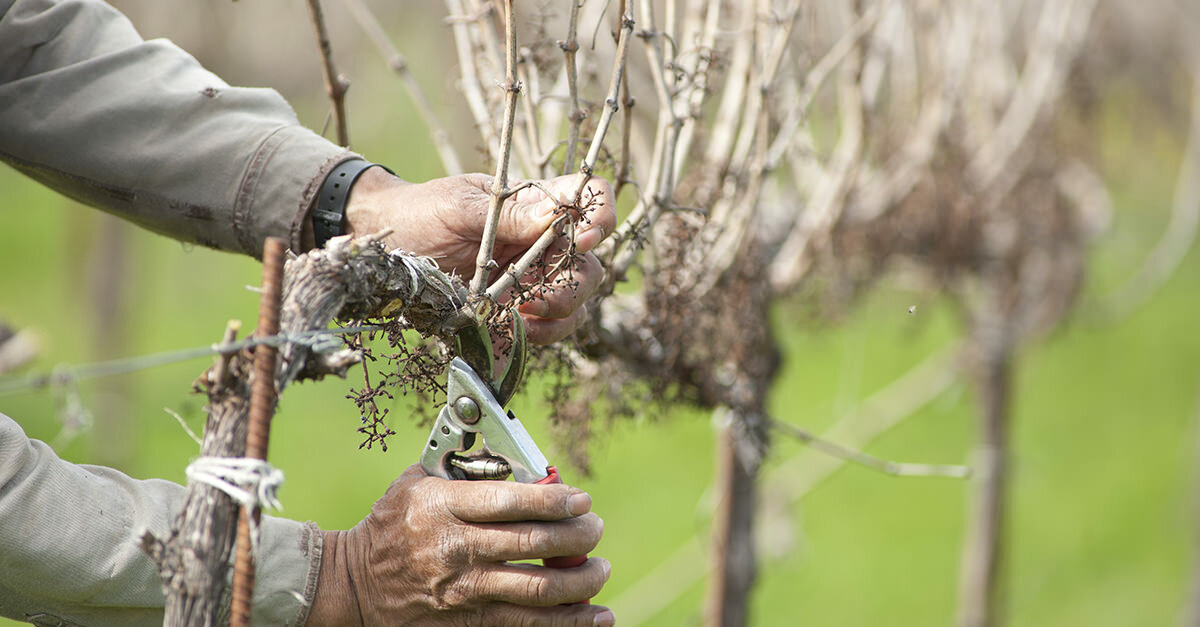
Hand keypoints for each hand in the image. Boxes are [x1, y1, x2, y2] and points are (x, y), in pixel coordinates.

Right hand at [308, 465, 614, 625]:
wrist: (353, 583)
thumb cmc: (393, 523)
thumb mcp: (418, 481)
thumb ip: (465, 466)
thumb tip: (519, 459)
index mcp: (444, 505)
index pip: (512, 501)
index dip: (557, 499)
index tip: (582, 500)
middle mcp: (455, 548)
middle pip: (533, 544)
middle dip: (578, 536)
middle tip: (596, 530)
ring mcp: (461, 590)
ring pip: (537, 589)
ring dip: (581, 581)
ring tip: (600, 570)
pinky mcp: (466, 621)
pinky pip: (526, 624)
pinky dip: (568, 621)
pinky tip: (596, 615)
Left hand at [343, 170, 615, 344]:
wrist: (387, 250)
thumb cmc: (422, 215)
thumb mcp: (460, 208)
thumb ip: (509, 215)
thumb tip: (557, 214)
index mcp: (533, 204)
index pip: (588, 198)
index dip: (600, 215)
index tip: (586, 237)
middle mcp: (541, 241)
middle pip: (589, 260)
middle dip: (577, 282)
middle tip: (543, 297)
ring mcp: (533, 277)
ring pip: (576, 298)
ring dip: (562, 312)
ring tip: (526, 316)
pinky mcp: (518, 309)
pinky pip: (551, 326)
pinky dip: (544, 333)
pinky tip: (519, 329)